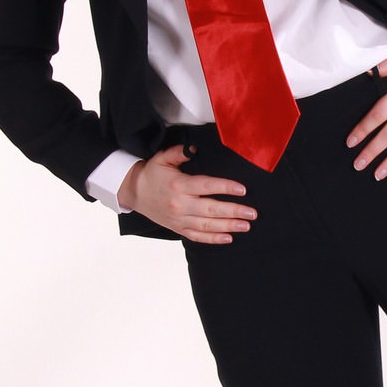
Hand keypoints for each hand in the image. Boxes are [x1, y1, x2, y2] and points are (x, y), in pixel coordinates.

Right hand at [118, 144, 256, 242]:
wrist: (133, 193)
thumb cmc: (151, 174)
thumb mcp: (162, 158)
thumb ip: (180, 152)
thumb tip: (195, 148)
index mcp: (179, 185)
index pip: (206, 186)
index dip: (225, 188)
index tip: (242, 190)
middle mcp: (180, 205)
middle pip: (211, 209)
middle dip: (234, 212)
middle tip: (252, 213)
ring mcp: (179, 219)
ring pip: (207, 225)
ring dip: (229, 226)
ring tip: (246, 226)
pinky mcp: (178, 228)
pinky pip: (197, 236)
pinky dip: (213, 239)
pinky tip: (228, 238)